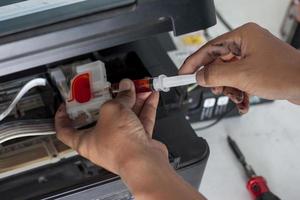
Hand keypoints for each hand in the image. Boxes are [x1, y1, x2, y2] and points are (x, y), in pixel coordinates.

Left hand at [55, 79, 205, 199]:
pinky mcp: (138, 141)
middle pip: (104, 116)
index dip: (64, 117)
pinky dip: (146, 108)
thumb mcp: (112, 110)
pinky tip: (151, 96)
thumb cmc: (122, 146)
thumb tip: (125, 88)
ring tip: (137, 87)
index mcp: (86, 140)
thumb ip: (119, 97)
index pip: (66, 130)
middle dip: (112, 99)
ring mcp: (122, 142)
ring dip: (133, 100)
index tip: (66, 105)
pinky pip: (141, 120)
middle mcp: (103, 142)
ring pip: (126, 116)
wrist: (144, 162)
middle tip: (115, 87)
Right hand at [180, 23, 299, 106]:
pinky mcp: (257, 69)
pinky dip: (239, 92)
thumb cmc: (284, 74)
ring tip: (237, 97)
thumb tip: (198, 76)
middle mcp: (247, 44)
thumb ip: (214, 75)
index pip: (208, 48)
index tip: (182, 73)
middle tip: (216, 89)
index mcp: (242, 36)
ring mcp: (252, 57)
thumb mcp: (241, 75)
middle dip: (217, 80)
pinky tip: (244, 102)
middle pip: (218, 63)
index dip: (193, 62)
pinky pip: (239, 80)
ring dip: (229, 89)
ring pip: (227, 74)